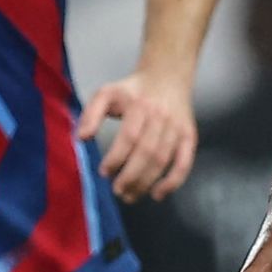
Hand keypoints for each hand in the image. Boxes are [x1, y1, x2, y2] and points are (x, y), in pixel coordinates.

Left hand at [77, 67, 197, 200]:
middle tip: (117, 191)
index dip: (116, 158)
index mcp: (140, 106)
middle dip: (131, 176)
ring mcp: (177, 128)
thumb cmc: (132, 89)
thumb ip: (91, 114)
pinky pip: (184, 163)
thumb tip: (82, 138)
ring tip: (130, 196)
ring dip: (146, 182)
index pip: (129, 137)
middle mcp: (162, 117)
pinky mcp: (189, 136)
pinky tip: (158, 194)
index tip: (104, 172)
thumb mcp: (106, 93)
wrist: (167, 76)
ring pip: (163, 161)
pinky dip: (173, 182)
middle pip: (147, 152)